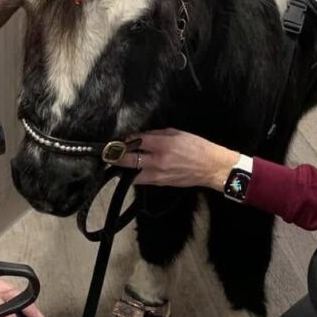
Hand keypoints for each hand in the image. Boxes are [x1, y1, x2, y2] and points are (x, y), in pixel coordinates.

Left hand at [110, 127, 239, 190]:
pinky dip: (134, 174)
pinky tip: (130, 169)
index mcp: (163, 145)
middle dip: (114, 156)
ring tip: (115, 162)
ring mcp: (158, 175)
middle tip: (105, 152)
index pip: (135, 141)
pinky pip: (142, 180)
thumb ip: (156, 134)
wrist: (212, 168)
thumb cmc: (197, 147)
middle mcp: (158, 161)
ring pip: (131, 174)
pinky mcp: (161, 183)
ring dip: (122, 168)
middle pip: (128, 160)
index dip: (123, 139)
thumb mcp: (177, 133)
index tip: (114, 138)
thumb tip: (140, 135)